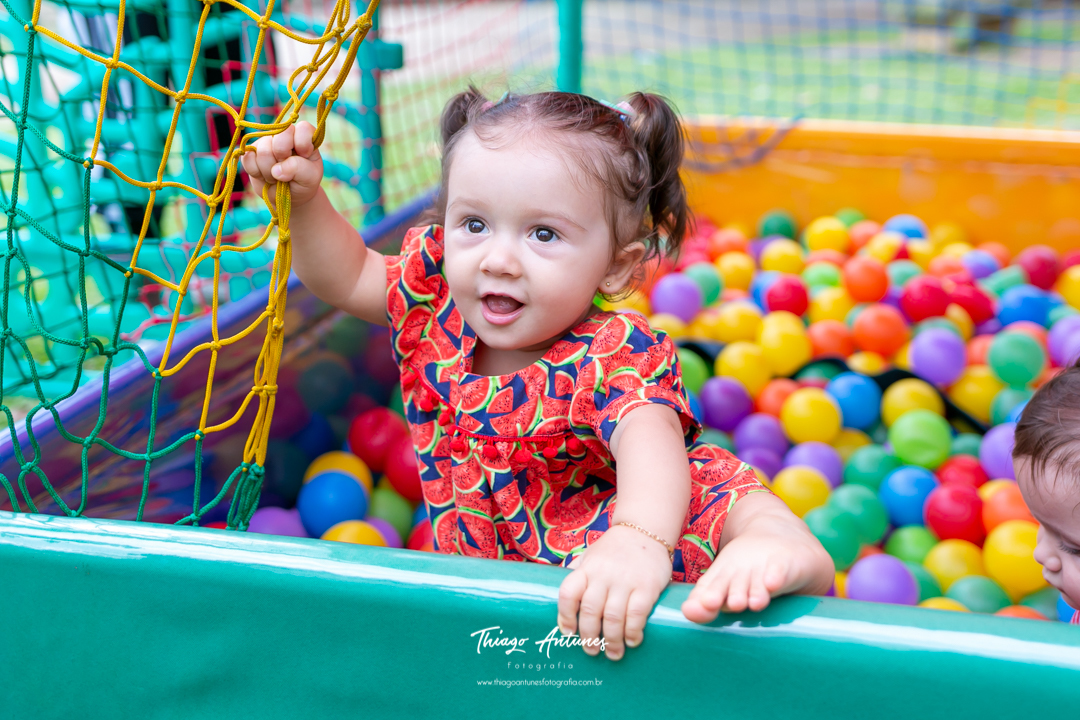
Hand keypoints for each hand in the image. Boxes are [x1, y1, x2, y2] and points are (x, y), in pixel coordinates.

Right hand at [240, 120, 323, 205]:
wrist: (288, 196)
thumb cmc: (303, 183)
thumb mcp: (309, 178)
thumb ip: (299, 168)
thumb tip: (276, 169)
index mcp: (303, 137)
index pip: (303, 128)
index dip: (302, 144)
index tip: (305, 156)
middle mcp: (283, 135)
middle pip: (280, 136)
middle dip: (284, 158)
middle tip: (288, 169)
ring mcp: (265, 142)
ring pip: (263, 150)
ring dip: (270, 171)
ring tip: (277, 177)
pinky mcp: (250, 152)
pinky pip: (248, 159)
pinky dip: (257, 173)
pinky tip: (264, 176)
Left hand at [556, 525, 671, 660]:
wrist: (644, 531)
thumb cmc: (613, 549)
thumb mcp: (590, 555)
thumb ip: (577, 573)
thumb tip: (562, 597)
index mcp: (586, 568)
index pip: (568, 593)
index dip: (565, 616)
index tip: (567, 633)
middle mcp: (603, 574)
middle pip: (590, 610)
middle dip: (589, 637)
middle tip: (591, 651)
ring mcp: (625, 580)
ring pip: (613, 617)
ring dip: (611, 640)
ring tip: (612, 653)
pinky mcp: (647, 586)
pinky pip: (637, 614)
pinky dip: (632, 631)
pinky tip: (631, 641)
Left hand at [681, 495, 832, 623]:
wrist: (780, 539)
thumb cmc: (745, 571)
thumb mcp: (723, 585)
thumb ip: (704, 604)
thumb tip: (687, 613)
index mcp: (721, 576)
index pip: (711, 588)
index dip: (708, 597)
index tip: (707, 604)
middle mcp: (739, 571)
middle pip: (734, 584)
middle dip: (733, 594)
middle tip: (733, 605)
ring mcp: (761, 566)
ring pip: (757, 582)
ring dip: (756, 591)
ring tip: (754, 603)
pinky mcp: (783, 563)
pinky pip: (779, 570)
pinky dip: (776, 576)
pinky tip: (773, 584)